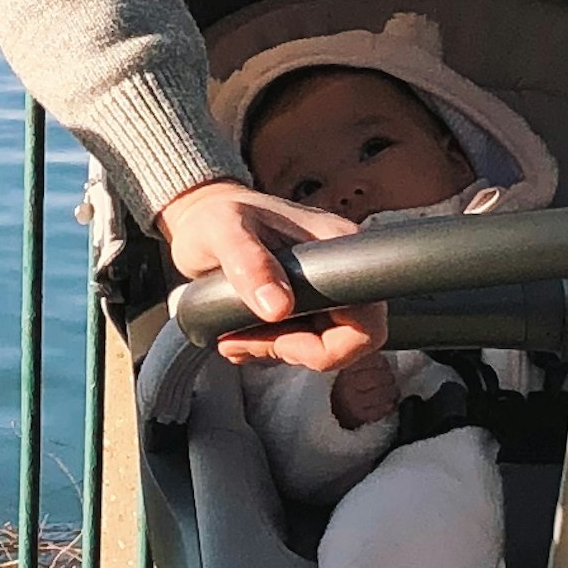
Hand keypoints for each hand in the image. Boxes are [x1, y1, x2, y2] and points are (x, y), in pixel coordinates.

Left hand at [150, 179, 390, 373]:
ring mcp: (326, 289)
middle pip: (348, 342)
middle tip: (245, 340)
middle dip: (296, 352)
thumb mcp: (224, 231)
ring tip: (234, 337)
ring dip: (278, 352)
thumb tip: (280, 309)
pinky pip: (303, 345)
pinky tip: (241, 336)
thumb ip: (250, 264)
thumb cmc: (215, 215)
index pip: (367, 320)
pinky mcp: (307, 304)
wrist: (201, 218)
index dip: (327, 345)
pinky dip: (272, 350)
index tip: (279, 335)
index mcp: (339, 245)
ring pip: (323, 347)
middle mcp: (342, 269)